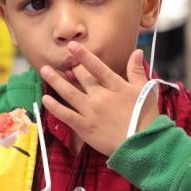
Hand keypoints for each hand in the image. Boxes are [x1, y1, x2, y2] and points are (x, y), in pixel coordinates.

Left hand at [39, 42, 158, 155]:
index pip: (97, 67)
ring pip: (69, 93)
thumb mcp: (144, 90)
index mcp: (115, 86)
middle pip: (81, 78)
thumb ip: (137, 70)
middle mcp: (100, 96)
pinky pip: (66, 114)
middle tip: (63, 62)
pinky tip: (45, 99)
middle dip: (71, 68)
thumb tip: (137, 51)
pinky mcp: (84, 127)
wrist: (143, 144)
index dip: (83, 55)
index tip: (72, 46)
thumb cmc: (146, 117)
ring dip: (55, 81)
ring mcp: (90, 112)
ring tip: (44, 70)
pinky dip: (54, 107)